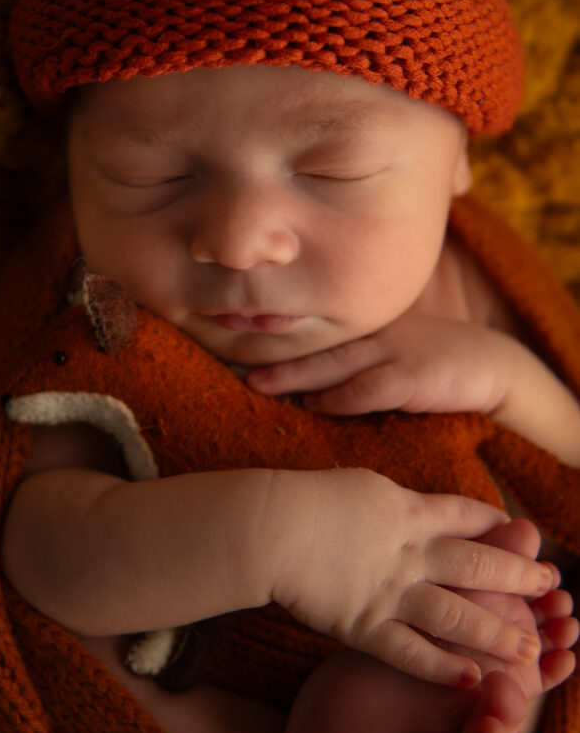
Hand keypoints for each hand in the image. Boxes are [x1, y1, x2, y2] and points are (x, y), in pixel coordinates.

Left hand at [248, 312, 518, 415]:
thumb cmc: (435, 364)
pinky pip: (370, 387)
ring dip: (296, 376)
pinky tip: (315, 405)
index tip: (242, 349)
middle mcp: (377, 333)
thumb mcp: (393, 352)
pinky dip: (341, 397)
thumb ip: (356, 362)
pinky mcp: (415, 376)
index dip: (281, 342)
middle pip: (318, 346)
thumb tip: (310, 387)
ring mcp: (396, 351)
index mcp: (370, 327)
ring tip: (260, 385)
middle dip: (277, 358)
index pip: (320, 334)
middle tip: (239, 369)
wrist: (493, 366)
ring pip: (335, 363)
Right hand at [263, 468, 556, 688]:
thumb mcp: (358, 485)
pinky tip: (470, 680)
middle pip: (477, 567)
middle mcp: (409, 552)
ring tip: (528, 649)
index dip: (498, 526)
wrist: (270, 526)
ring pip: (457, 616)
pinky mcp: (364, 626)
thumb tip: (409, 505)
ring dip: (496, 633)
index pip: (466, 516)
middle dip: (518, 578)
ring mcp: (390, 592)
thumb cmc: (305, 498)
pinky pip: (411, 653)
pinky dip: (443, 669)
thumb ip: (391, 502)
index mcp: (407, 509)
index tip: (523, 534)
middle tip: (549, 587)